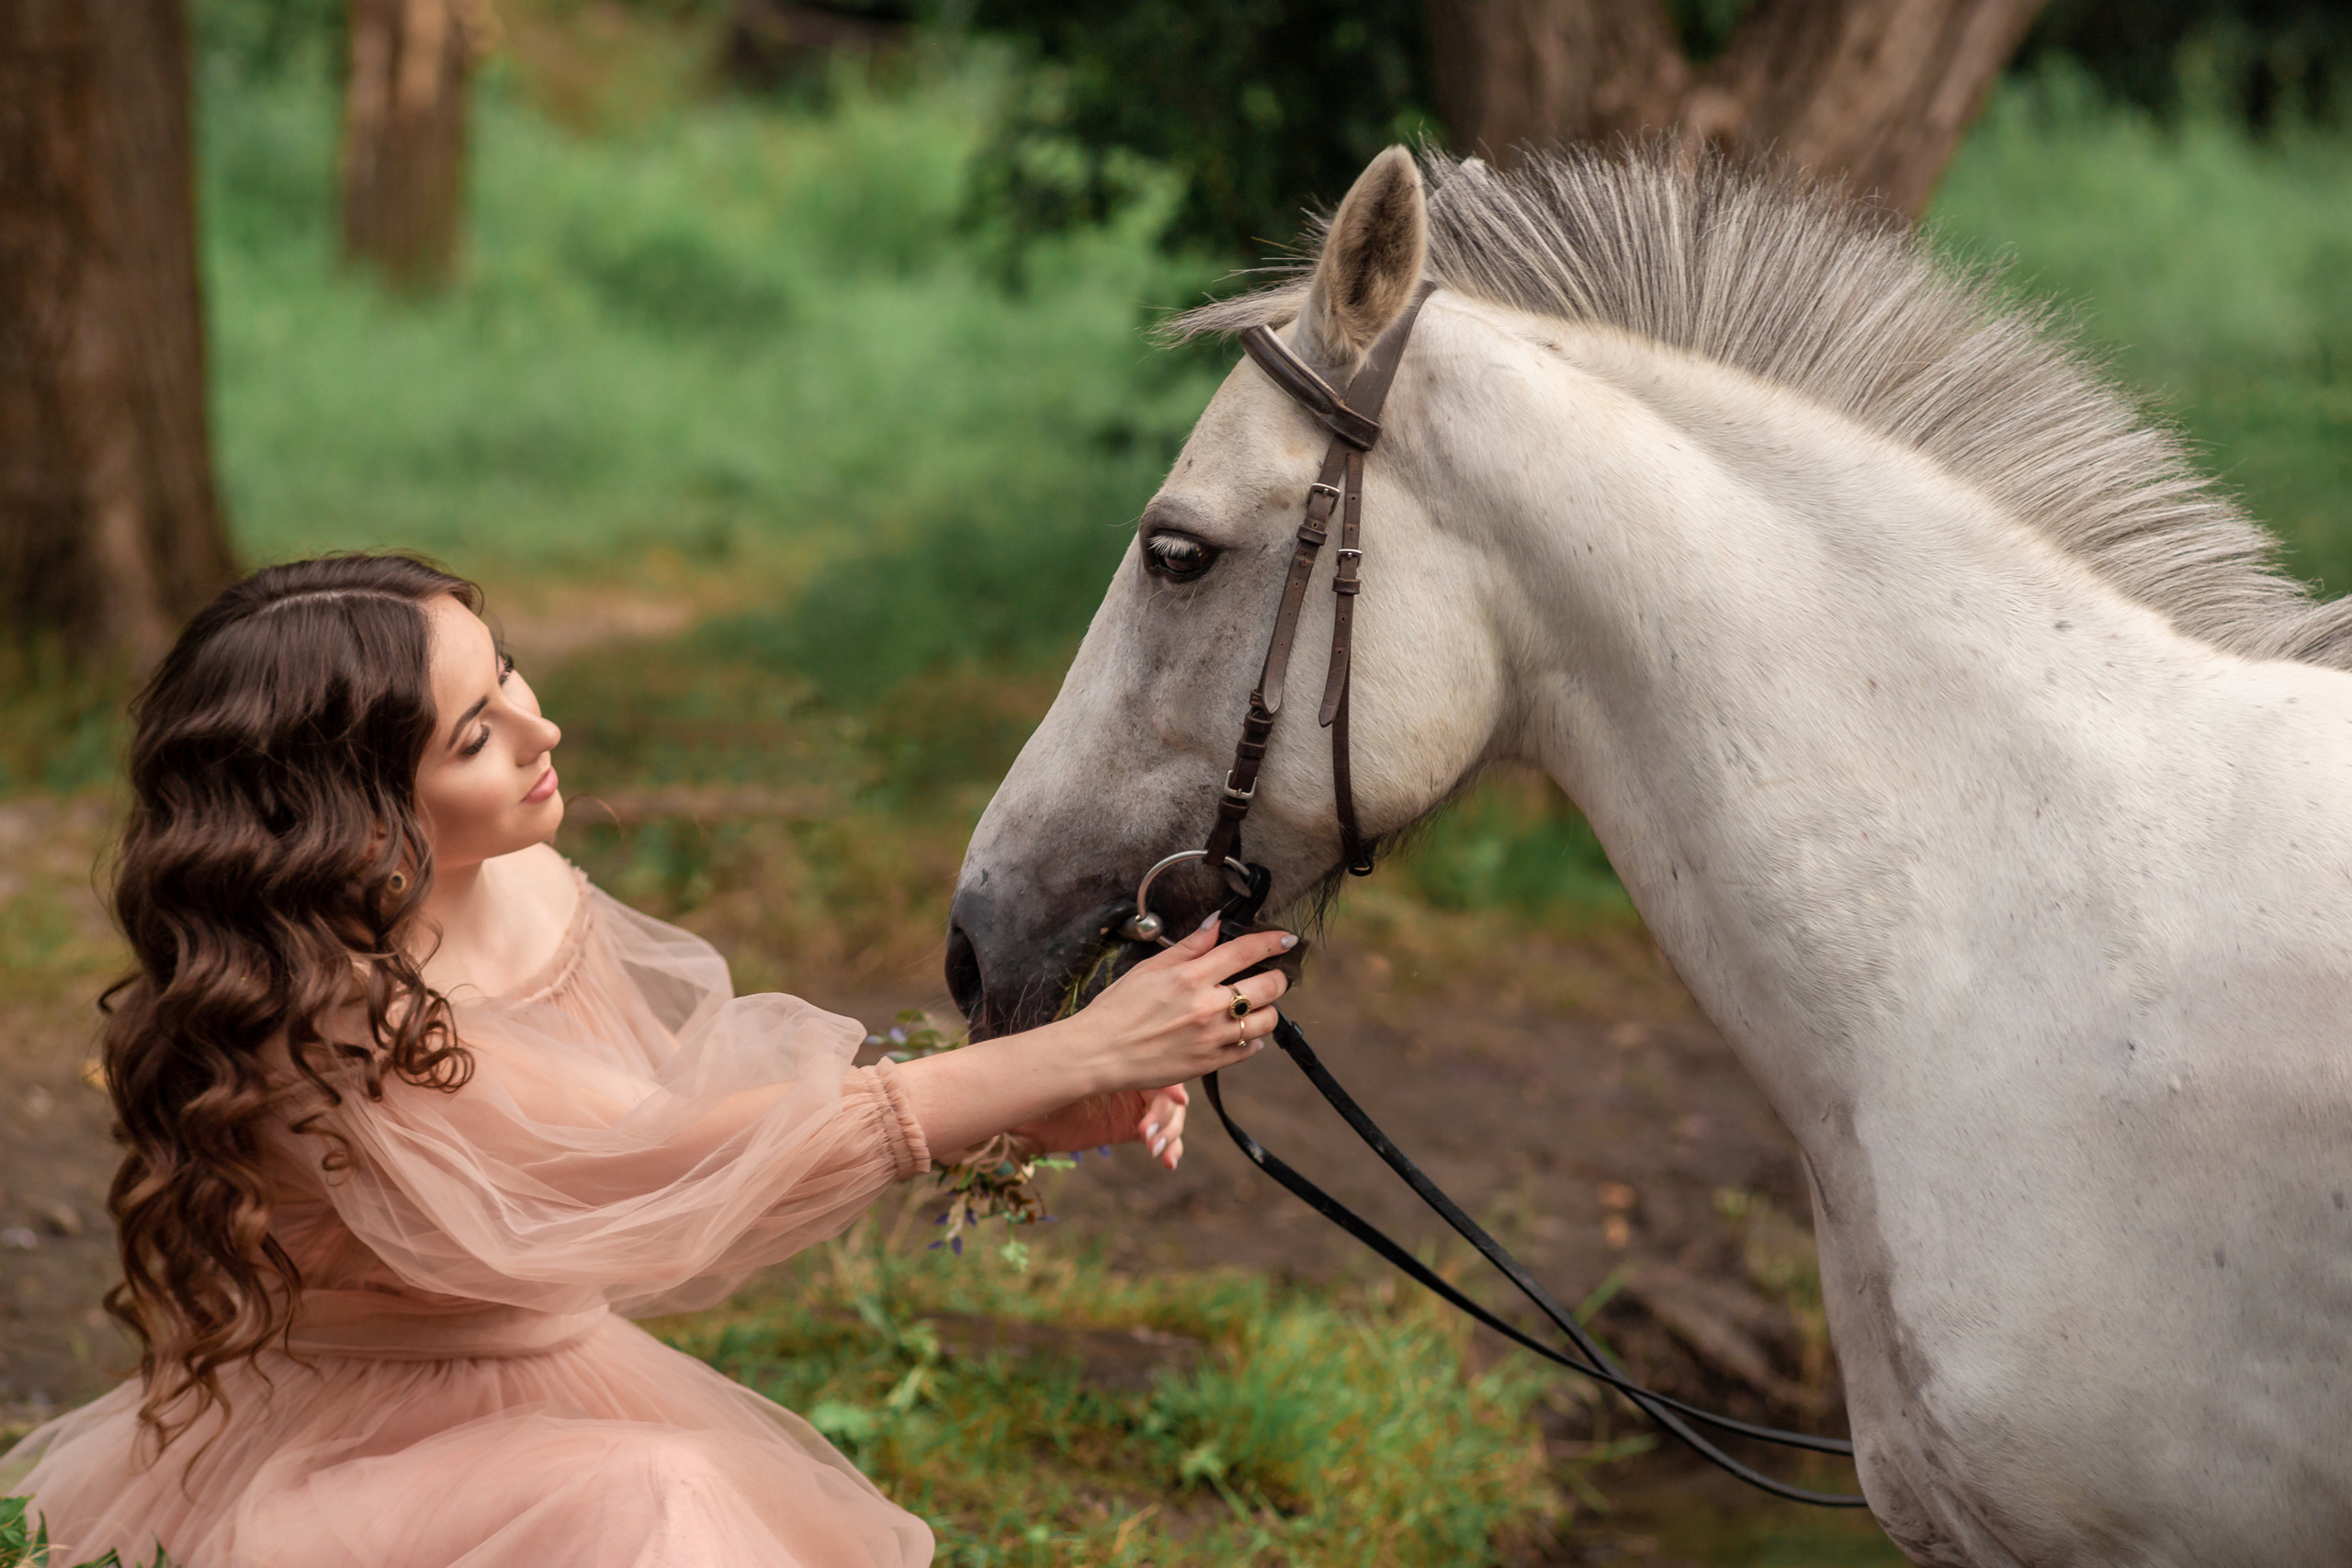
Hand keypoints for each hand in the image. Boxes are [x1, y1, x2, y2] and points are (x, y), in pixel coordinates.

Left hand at [1014, 1084, 1189, 1168]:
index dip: (1172, 1084)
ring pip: (1171, 1117)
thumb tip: (1122, 1071)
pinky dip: (1170, 1148)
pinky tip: (1169, 1161)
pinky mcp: (1131, 1129)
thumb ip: (1088, 1073)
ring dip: (1169, 1133)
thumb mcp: (1067, 1080)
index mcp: (1122, 1059)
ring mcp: (1135, 1104)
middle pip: (1169, 1094)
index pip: (1157, 1069)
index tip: (1177, 1099)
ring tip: (1154, 1149)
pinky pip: (1161, 1137)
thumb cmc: (1045, 1088)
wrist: (1029, 1116)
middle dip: (1165, 1115)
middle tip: (1146, 1132)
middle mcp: (1133, 1079)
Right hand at [1064, 917, 1293, 1094]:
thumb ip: (1188, 947)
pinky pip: (1249, 1050)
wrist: (1099, 1052)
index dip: (1273, 941)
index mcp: (1191, 977)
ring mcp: (1211, 1037)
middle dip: (1277, 978)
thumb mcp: (1150, 968)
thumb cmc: (1117, 1009)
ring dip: (1267, 1010)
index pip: (1245, 951)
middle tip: (1271, 977)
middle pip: (1268, 987)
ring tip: (1252, 1006)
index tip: (1286, 939)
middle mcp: (1207, 1006)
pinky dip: (1251, 1040)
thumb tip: (1215, 924)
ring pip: (1266, 1021)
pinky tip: (1237, 1032)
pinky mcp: (1209, 1063)